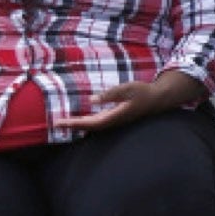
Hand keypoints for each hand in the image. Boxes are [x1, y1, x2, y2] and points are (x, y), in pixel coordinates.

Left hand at [54, 73, 192, 131]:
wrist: (157, 99)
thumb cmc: (143, 92)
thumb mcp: (127, 89)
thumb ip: (110, 94)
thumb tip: (92, 99)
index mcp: (114, 116)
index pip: (89, 123)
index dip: (74, 123)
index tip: (59, 123)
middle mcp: (113, 122)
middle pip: (89, 127)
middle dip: (73, 125)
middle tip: (56, 123)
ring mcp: (114, 121)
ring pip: (93, 126)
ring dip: (79, 125)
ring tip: (65, 123)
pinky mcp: (116, 117)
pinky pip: (98, 122)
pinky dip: (87, 122)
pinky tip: (82, 119)